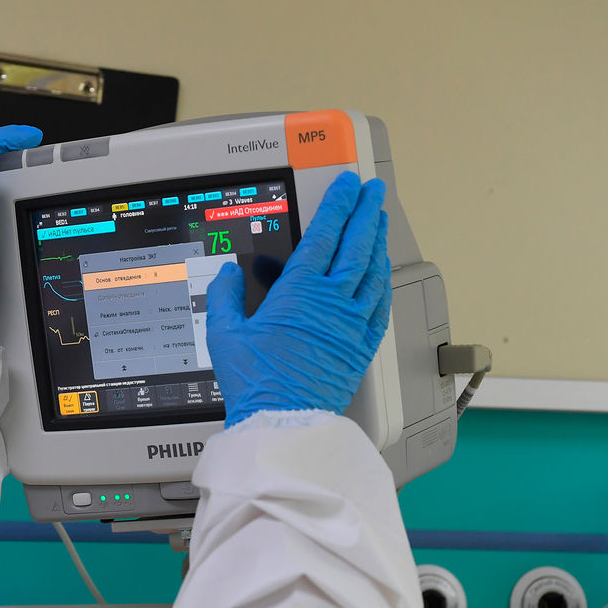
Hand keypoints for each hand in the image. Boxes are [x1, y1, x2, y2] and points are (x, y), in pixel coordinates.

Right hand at [206, 172, 391, 427]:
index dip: (337, 204)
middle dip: (366, 211)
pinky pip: (379, 304)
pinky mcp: (361, 346)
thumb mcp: (225, 334)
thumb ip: (226, 297)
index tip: (346, 186)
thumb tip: (229, 275)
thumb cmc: (257, 382)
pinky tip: (382, 275)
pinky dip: (382, 282)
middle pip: (357, 244)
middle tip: (372, 191)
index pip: (325, 234)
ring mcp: (351, 323)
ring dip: (376, 241)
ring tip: (378, 222)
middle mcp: (332, 302)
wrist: (283, 421)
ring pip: (373, 271)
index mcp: (300, 291)